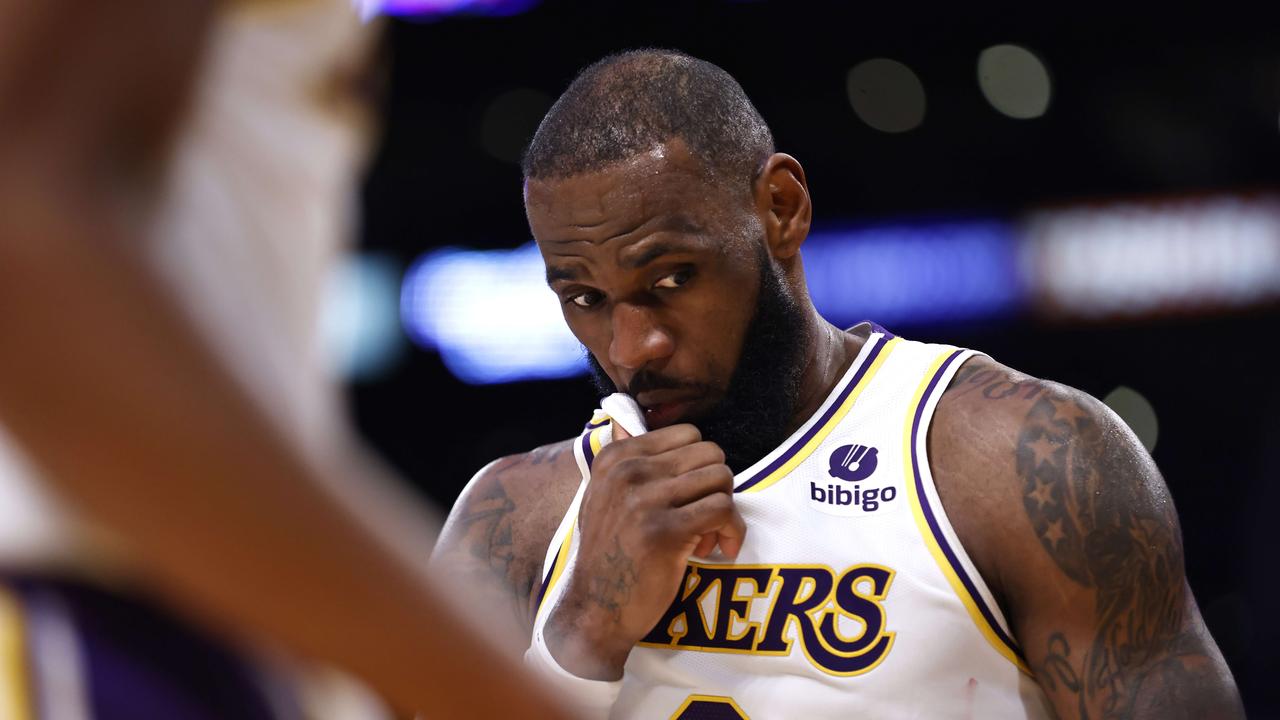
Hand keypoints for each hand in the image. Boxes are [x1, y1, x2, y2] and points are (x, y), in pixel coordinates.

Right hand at [543, 422, 744, 679]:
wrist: (594, 610)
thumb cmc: (608, 555)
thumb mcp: (601, 497)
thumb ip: (622, 462)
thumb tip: (628, 421)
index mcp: (615, 457)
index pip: (688, 434)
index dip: (700, 466)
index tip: (691, 497)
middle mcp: (627, 471)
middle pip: (710, 453)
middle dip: (717, 486)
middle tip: (705, 519)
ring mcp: (646, 500)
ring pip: (721, 478)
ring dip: (725, 510)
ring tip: (707, 537)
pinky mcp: (666, 531)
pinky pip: (723, 509)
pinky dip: (732, 530)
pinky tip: (719, 549)